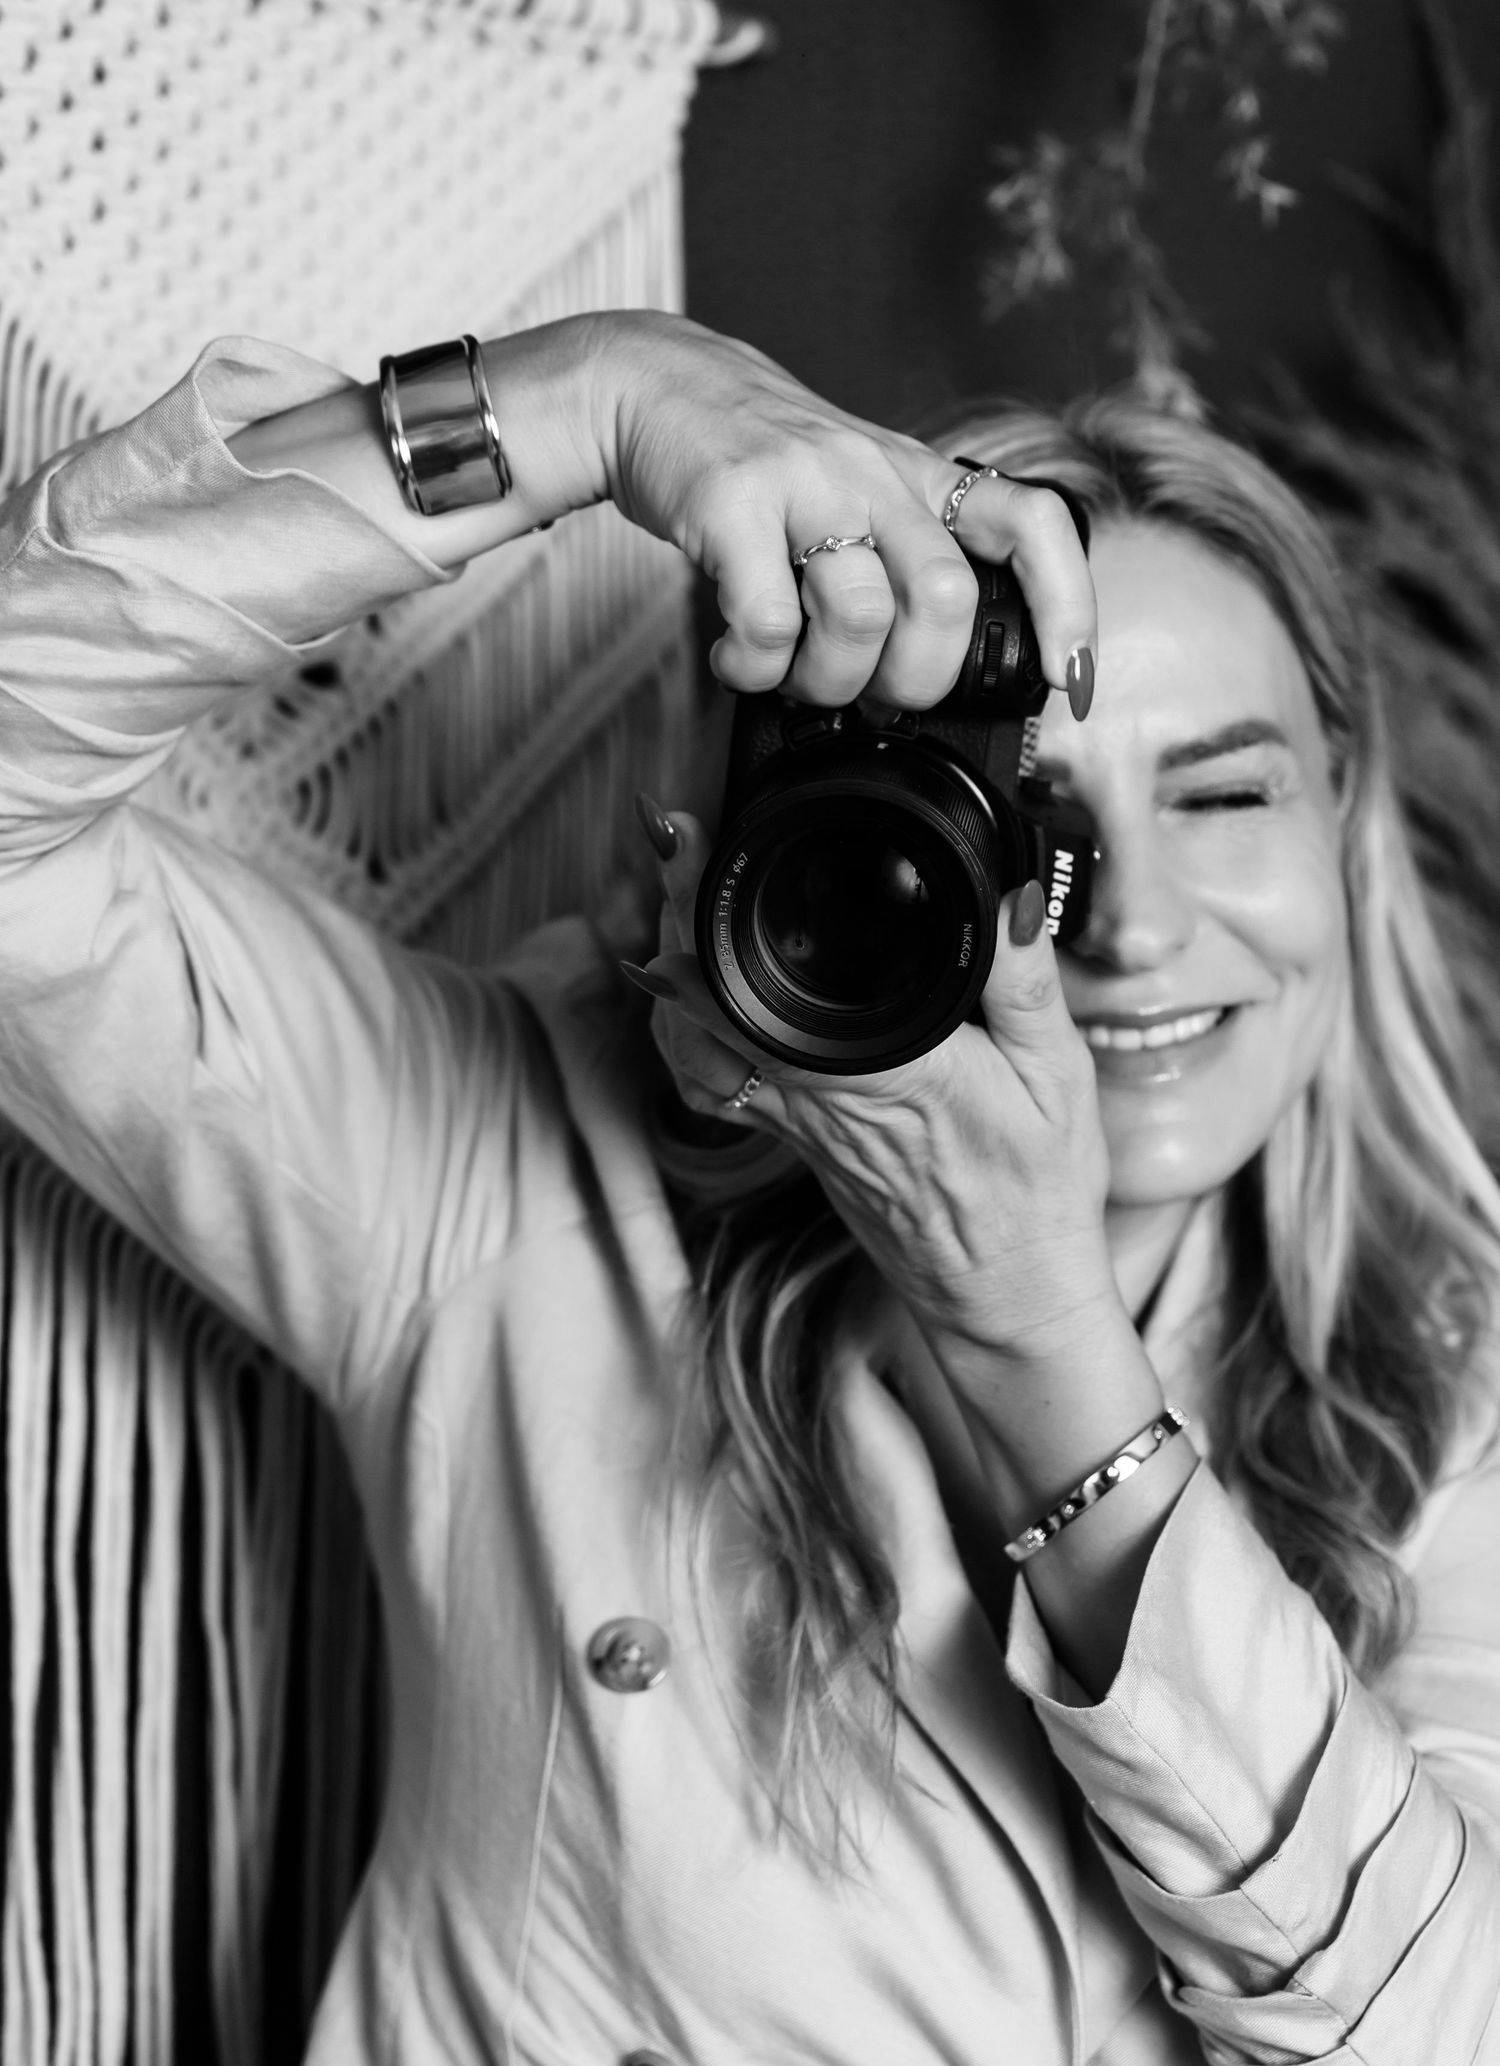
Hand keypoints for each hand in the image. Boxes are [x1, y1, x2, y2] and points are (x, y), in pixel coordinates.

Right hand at [579, 311, 1094, 706]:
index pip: (1032, 525)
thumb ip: (898, 563)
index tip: (1066, 678)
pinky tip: (741, 658)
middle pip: (945, 599)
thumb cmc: (762, 462)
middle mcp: (875, 473)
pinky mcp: (733, 503)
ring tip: (793, 678)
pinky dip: (756, 668)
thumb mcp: (857, 488)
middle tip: (872, 695)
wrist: (654, 384)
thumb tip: (919, 681)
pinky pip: (768, 624)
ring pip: (859, 617)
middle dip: (914, 680)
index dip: (1067, 607)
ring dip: (827, 681)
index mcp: (920, 477)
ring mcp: (805, 484)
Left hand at [635, 812, 1121, 1383]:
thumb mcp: (1060, 1073)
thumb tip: (1003, 890)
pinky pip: (710, 1082)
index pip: (767, 983)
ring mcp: (795, 1124)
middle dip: (675, 909)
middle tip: (670, 835)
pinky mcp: (793, 1140)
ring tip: (673, 893)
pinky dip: (683, 1028)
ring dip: (668, 965)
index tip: (689, 837)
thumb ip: (1023, 978)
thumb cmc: (1036, 1191)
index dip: (711, 908)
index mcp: (882, 1070)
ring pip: (691, 1042)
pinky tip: (690, 989)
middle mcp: (818, 1098)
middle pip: (704, 998)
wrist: (1008, 1295)